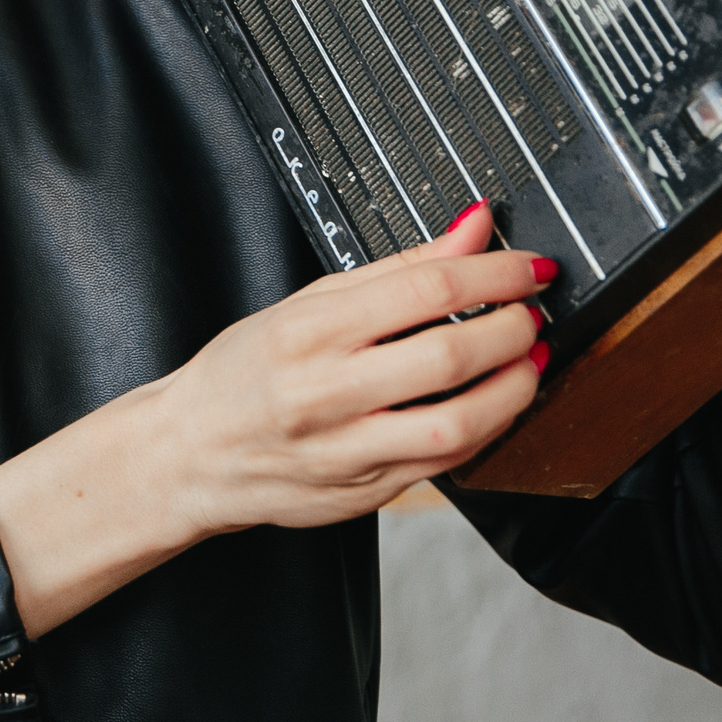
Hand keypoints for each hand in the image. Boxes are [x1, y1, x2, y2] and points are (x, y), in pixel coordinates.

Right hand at [0, 203, 545, 634]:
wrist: (189, 454)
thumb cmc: (241, 373)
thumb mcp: (305, 304)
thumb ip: (397, 269)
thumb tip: (472, 229)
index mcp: (307, 332)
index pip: (422, 290)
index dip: (493, 274)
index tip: (527, 267)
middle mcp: (324, 393)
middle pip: (447, 356)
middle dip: (512, 329)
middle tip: (532, 313)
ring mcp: (346, 450)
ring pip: (458, 424)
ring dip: (514, 388)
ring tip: (529, 361)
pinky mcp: (365, 492)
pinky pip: (446, 464)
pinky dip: (485, 430)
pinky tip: (493, 404)